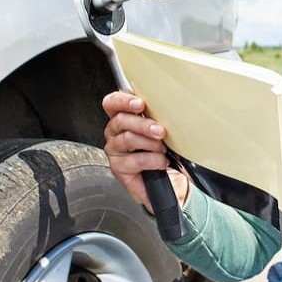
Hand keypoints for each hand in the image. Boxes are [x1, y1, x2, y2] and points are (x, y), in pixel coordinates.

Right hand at [102, 91, 189, 212]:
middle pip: (120, 120)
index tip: (140, 104)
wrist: (167, 180)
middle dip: (143, 124)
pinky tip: (161, 162)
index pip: (112, 103)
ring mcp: (115, 151)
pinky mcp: (118, 168)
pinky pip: (134, 160)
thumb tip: (170, 106)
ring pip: (127, 139)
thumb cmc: (162, 151)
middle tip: (160, 131)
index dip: (123, 101)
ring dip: (150, 143)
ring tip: (163, 149)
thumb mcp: (161, 130)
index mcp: (123, 119)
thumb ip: (157, 117)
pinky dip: (152, 160)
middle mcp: (115, 133)